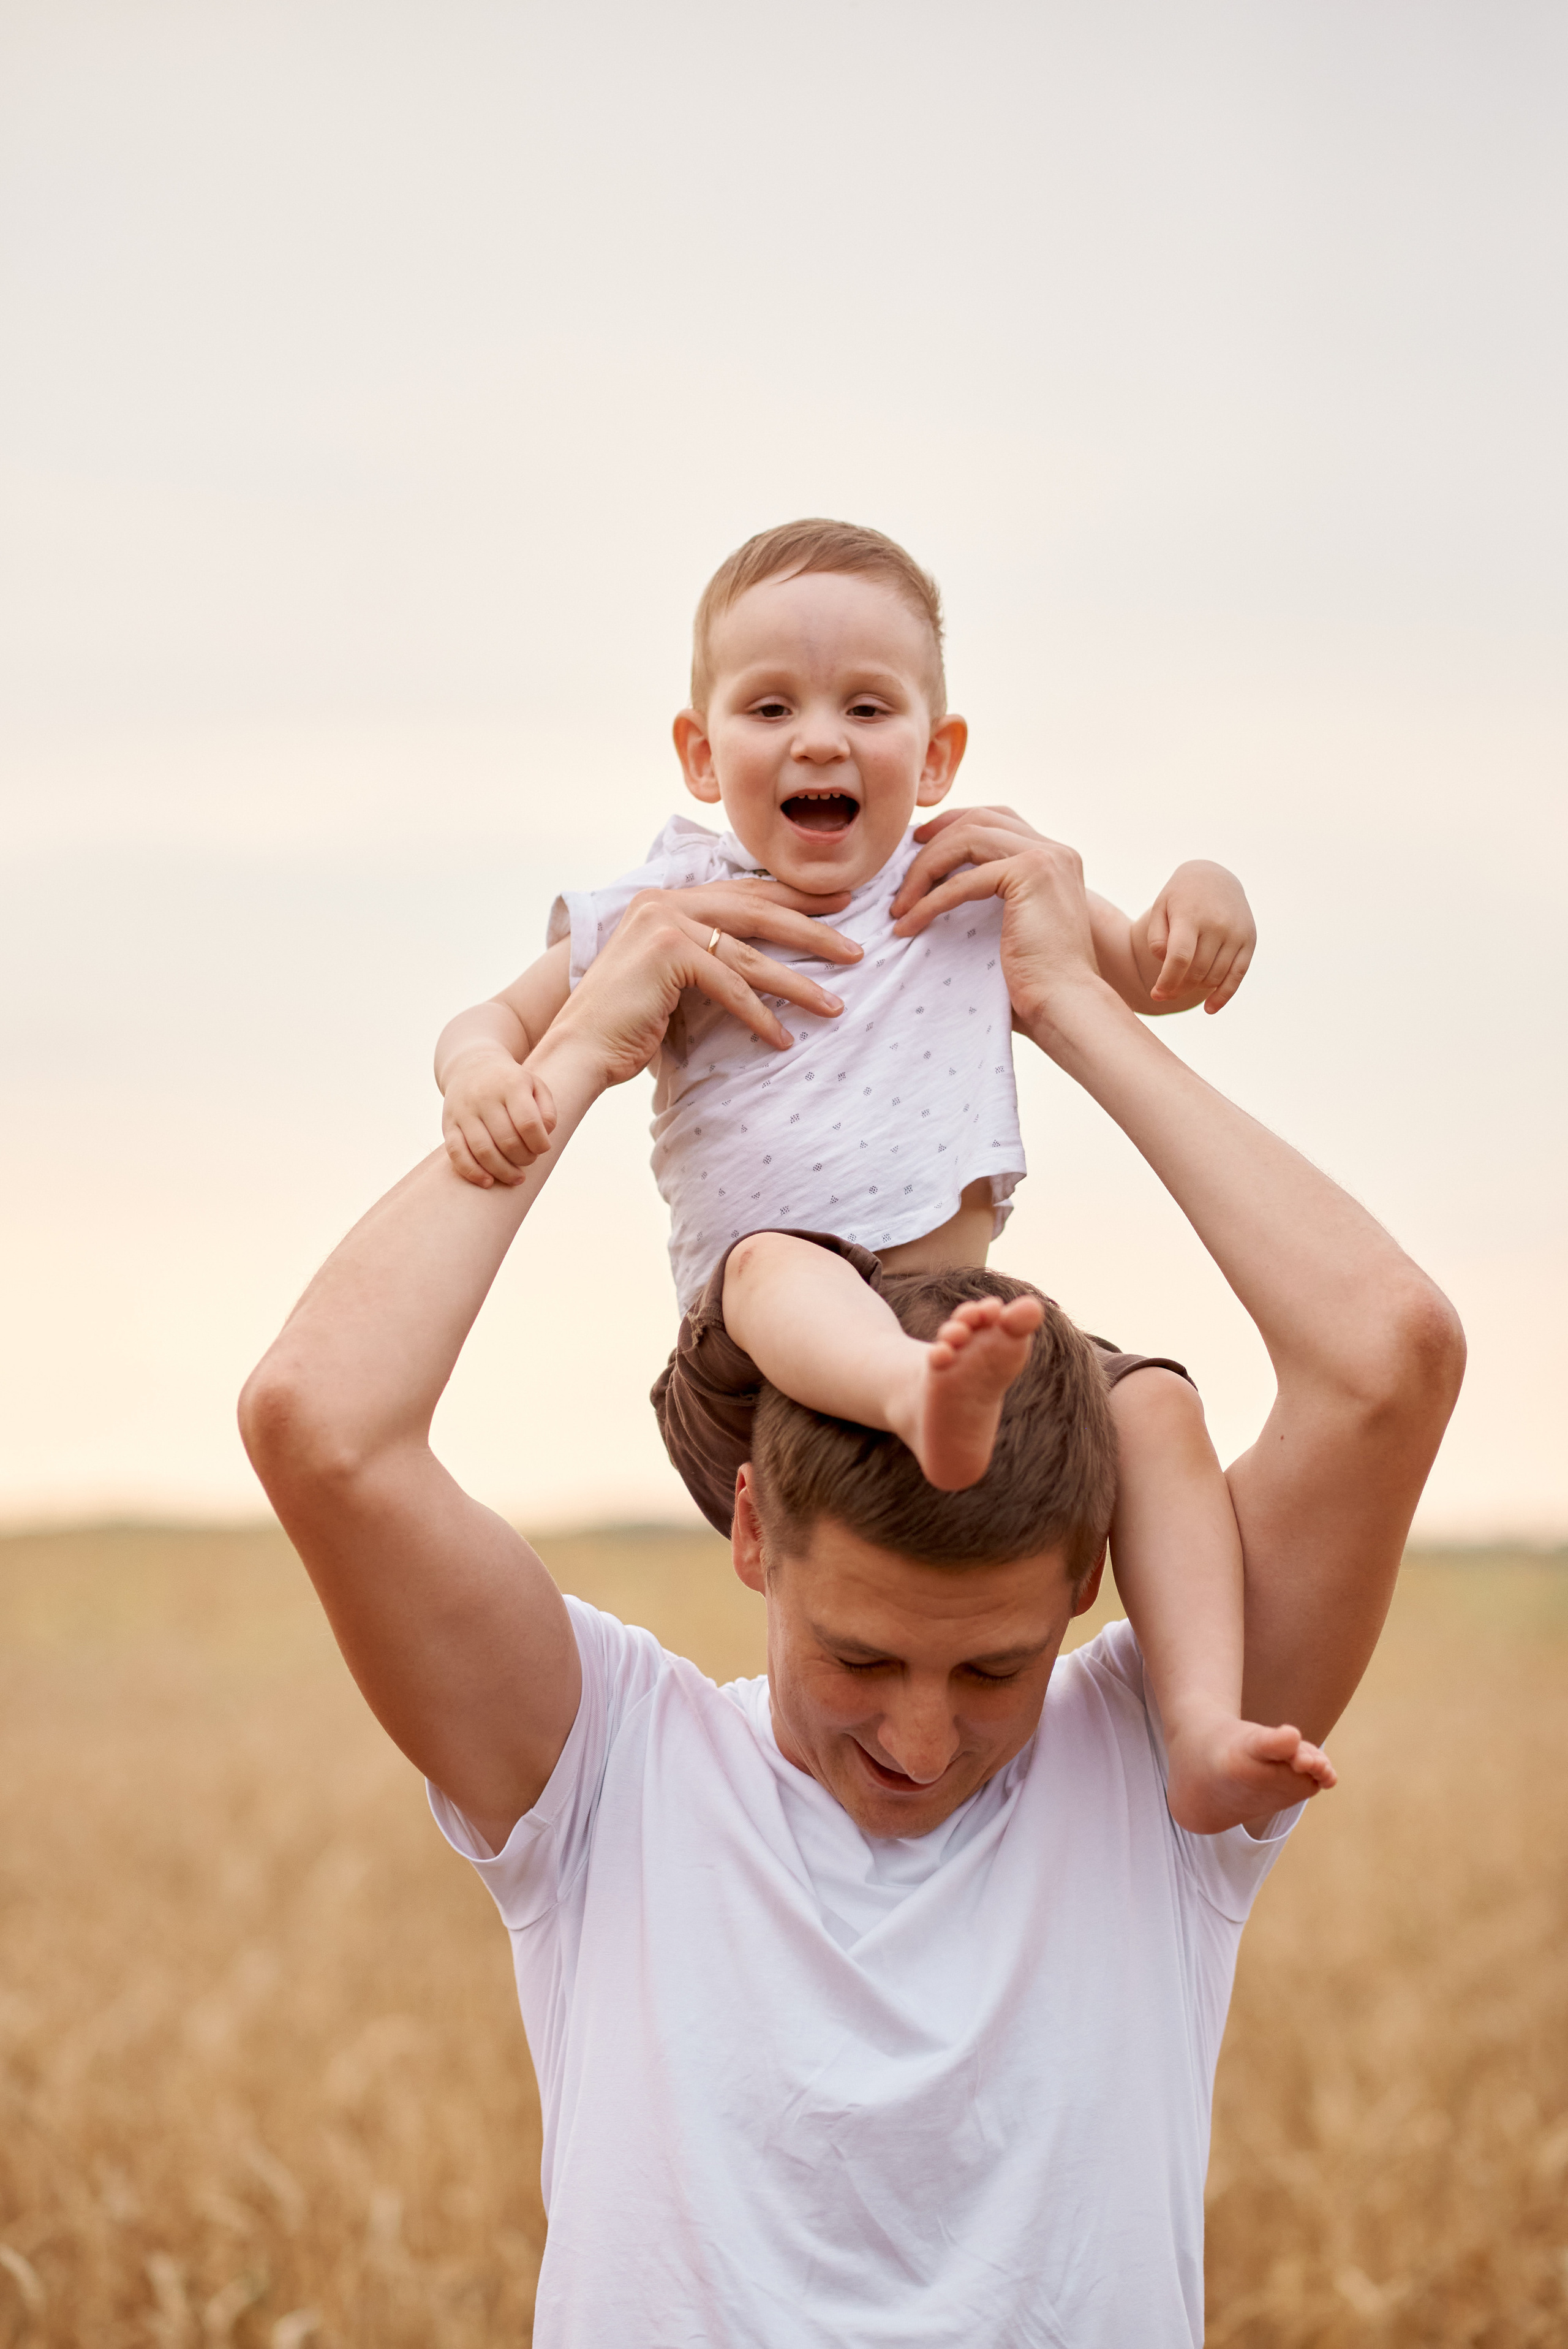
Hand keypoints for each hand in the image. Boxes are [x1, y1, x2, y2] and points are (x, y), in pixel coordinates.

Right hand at [443, 1050, 559, 1188]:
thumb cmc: (510, 1083)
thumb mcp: (535, 1085)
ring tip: (516, 1178)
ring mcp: (464, 1111)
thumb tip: (545, 1136)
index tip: (543, 1148)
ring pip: (482, 1151)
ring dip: (502, 1171)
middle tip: (529, 1160)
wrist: (471, 1066)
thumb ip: (546, 1111)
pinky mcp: (448, 1124)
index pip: (528, 1123)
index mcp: (510, 1085)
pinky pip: (456, 1153)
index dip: (539, 1144)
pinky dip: (472, 1172)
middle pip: (507, 1141)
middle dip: (524, 1158)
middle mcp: (484, 1097)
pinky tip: (487, 1182)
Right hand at [532, 886, 858, 1097]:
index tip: (839, 907)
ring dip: (798, 983)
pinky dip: (759, 1015)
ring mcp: (664, 922)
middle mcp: (665, 900)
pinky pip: (730, 985)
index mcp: (667, 898)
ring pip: (750, 953)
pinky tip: (784, 1039)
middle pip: (757, 911)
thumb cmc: (626, 1022)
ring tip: (835, 1005)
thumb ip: (707, 957)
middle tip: (856, 949)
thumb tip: (761, 963)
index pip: (745, 893)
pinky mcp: (666, 952)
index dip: (795, 899)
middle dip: (812, 929)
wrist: (578, 1048)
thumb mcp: (672, 977)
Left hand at [889, 808, 1106, 1037]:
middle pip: (979, 818)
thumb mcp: (1013, 929)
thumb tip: (938, 891)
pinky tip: (908, 923)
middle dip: (933, 839)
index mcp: (1055, 859)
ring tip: (899, 904)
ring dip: (924, 868)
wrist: (1067, 1007)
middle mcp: (1055, 850)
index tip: (919, 847)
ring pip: (966, 838)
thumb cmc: (1039, 984)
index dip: (953, 827)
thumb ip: (990, 900)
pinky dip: (929, 901)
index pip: (997, 820)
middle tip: (899, 867)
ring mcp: (1046, 857)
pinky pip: (962, 880)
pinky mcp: (1030, 873)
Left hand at [1142, 861, 1254, 1013]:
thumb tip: (1165, 964)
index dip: (1167, 982)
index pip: (1180, 959)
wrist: (1214, 877)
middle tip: (1164, 992)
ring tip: (1181, 986)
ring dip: (1195, 990)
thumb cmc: (1180, 898)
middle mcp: (1217, 925)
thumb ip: (1156, 938)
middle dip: (1177, 988)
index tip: (1156, 994)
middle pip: (1196, 972)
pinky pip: (1238, 976)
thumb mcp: (1160, 909)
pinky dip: (1224, 996)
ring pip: (1215, 977)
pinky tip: (1209, 1009)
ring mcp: (1236, 933)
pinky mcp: (1250, 940)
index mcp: (1191, 916)